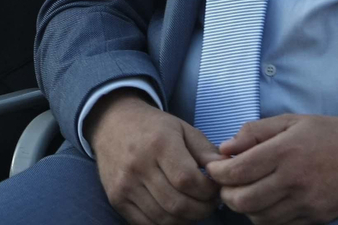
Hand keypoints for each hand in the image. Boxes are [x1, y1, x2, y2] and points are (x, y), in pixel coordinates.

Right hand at [86, 90, 221, 223]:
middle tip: (209, 202)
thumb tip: (226, 171)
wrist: (112, 123)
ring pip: (164, 218)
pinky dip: (166, 223)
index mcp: (158, 143)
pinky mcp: (116, 198)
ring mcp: (125, 184)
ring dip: (186, 218)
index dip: (208, 191)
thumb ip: (206, 151)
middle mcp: (138, 165)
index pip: (188, 180)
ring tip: (193, 206)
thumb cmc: (154, 127)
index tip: (215, 188)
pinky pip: (146, 223)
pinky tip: (174, 211)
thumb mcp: (183, 128)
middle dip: (202, 209)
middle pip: (178, 203)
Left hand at [205, 112, 337, 224]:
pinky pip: (280, 224)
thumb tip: (224, 148)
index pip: (237, 171)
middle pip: (243, 201)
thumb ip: (254, 132)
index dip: (217, 173)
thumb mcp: (290, 121)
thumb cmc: (327, 133)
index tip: (213, 168)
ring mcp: (307, 203)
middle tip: (226, 184)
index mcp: (285, 152)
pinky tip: (267, 201)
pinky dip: (266, 216)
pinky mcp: (318, 218)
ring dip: (245, 207)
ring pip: (259, 217)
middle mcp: (294, 180)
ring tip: (246, 191)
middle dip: (226, 194)